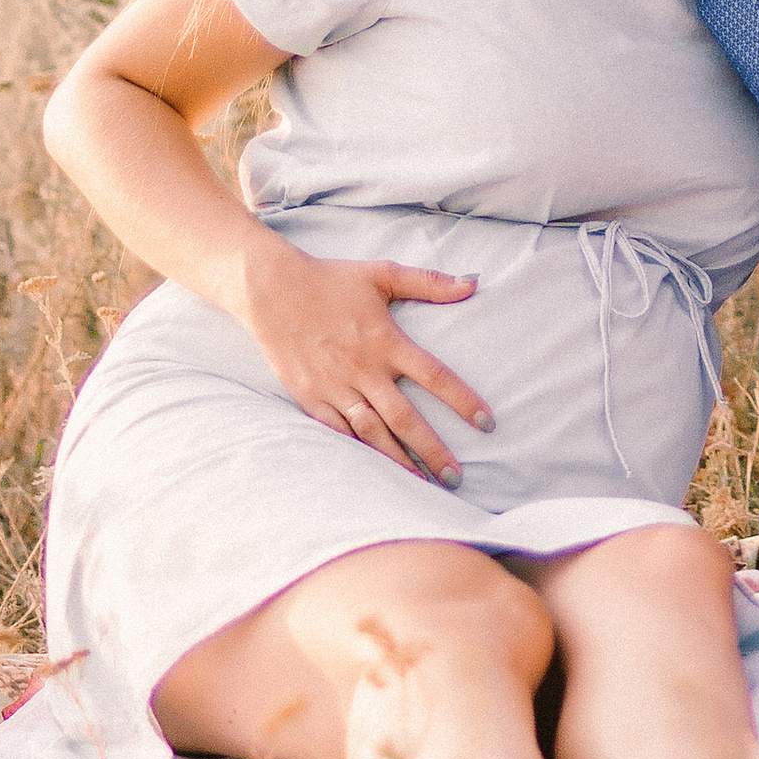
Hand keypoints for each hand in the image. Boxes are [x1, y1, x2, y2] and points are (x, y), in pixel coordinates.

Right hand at [241, 242, 490, 486]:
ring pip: (371, 433)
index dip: (462, 400)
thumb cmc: (332, 279)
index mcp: (385, 341)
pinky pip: (338, 433)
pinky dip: (357, 453)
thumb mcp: (383, 274)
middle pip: (405, 419)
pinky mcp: (310, 398)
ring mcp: (335, 387)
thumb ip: (429, 283)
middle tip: (456, 478)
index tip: (487, 423)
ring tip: (421, 484)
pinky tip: (374, 474)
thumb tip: (473, 282)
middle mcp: (363, 369)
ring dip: (397, 461)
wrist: (271, 290)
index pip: (434, 376)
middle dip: (432, 451)